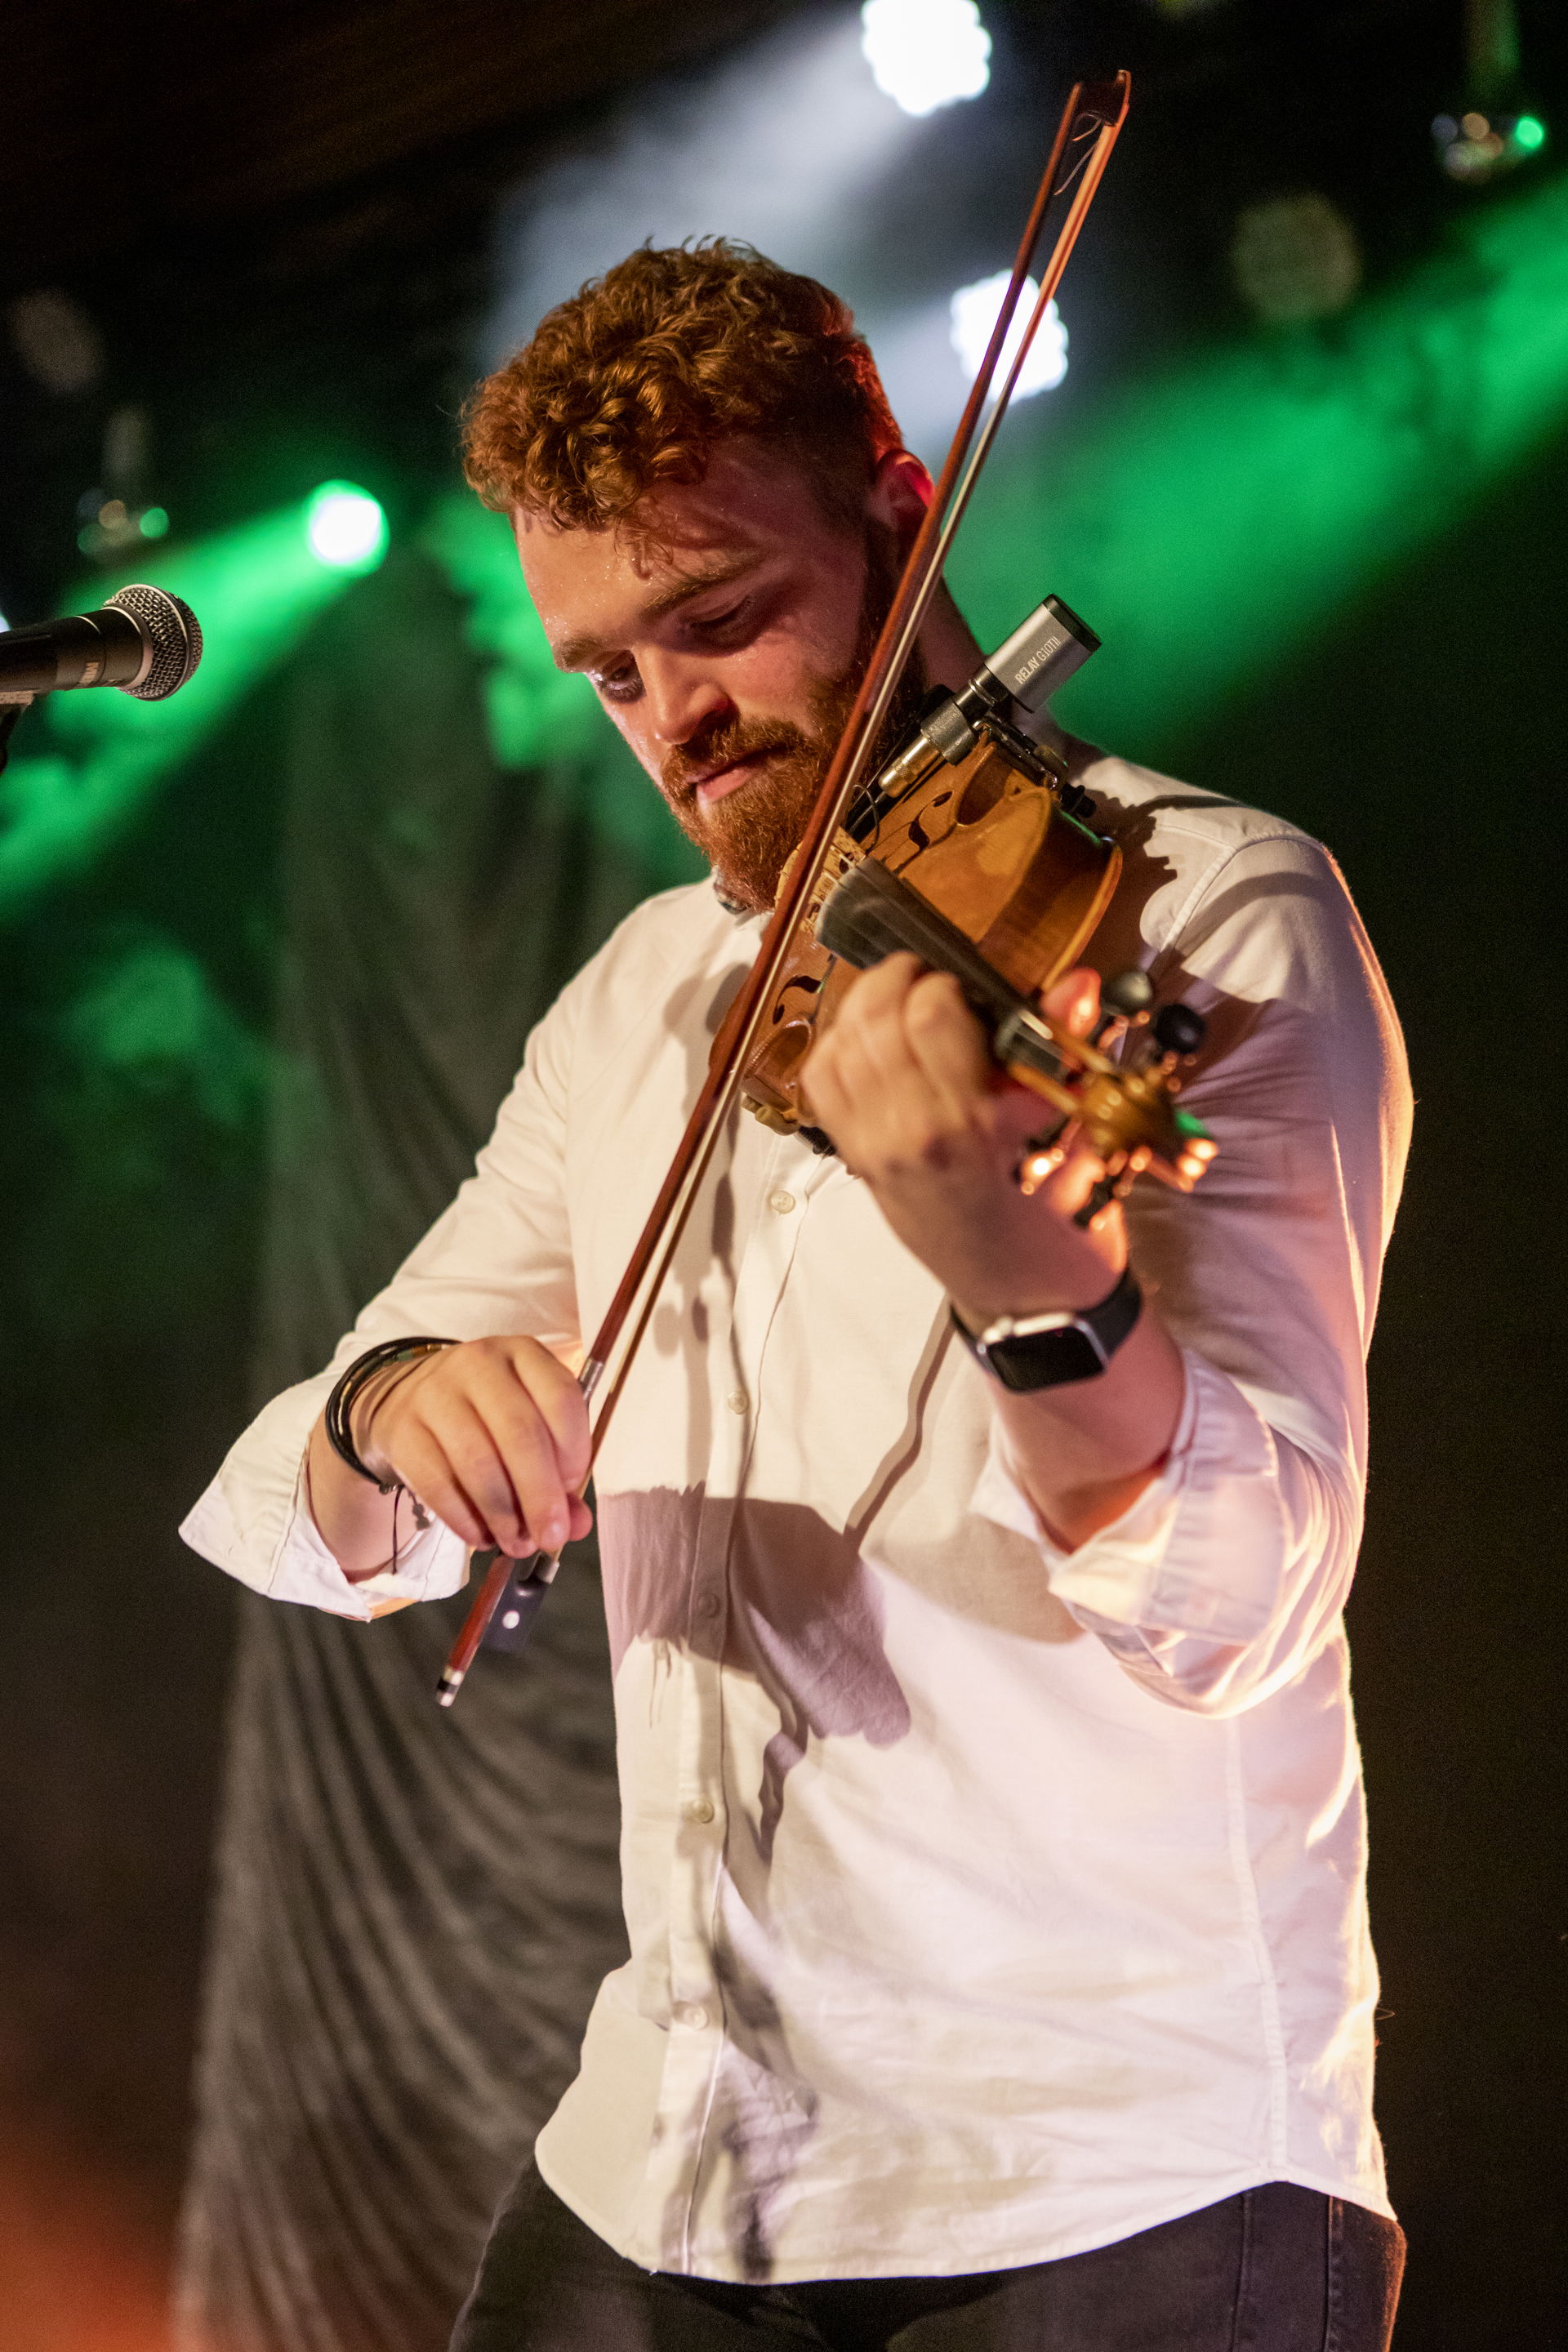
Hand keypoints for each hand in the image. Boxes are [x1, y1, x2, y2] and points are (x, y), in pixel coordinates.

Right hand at [346, 1335, 592, 1558]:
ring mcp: (435, 1394)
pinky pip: (438, 1484)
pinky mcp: (403, 1430)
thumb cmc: (484, 1413)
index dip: (574, 1451)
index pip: (561, 1397)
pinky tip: (481, 1536)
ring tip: (516, 1544)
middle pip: (520, 1434)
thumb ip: (558, 1471)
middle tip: (550, 1537)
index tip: (572, 1488)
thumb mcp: (528, 1421)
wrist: (405, 1398)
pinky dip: (465, 1519)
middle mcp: (479, 1364)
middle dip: (540, 1496)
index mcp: (523, 1354)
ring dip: (503, 1516)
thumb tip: (576, 1525)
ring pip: (479, 1464)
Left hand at [800, 955, 1122, 1327]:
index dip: (949, 984)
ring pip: (840, 1044)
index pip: (931, 1015)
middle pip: (875, 1019)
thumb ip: (1063, 1048)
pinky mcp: (856, 1159)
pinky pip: (822, 1084)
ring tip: (900, 1005)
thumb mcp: (1077, 1131)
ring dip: (866, 1009)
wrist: (1025, 1293)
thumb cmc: (1059, 1216)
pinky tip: (870, 1042)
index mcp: (971, 1123)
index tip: (970, 990)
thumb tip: (1075, 981)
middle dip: (902, 982)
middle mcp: (911, 1133)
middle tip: (931, 983)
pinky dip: (838, 1048)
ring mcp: (874, 1148)